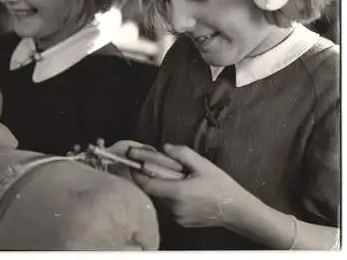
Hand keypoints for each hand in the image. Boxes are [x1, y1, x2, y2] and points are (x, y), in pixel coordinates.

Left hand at [128, 144, 255, 228]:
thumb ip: (182, 154)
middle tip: (153, 164)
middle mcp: (174, 207)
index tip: (132, 162)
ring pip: (161, 198)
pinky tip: (184, 190)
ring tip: (176, 177)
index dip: (137, 173)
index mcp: (178, 192)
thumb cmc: (220, 186)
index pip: (147, 184)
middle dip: (151, 177)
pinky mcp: (181, 222)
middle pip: (153, 190)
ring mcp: (177, 217)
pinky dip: (171, 196)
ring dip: (162, 187)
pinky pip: (170, 206)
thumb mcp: (203, 165)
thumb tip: (164, 147)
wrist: (236, 210)